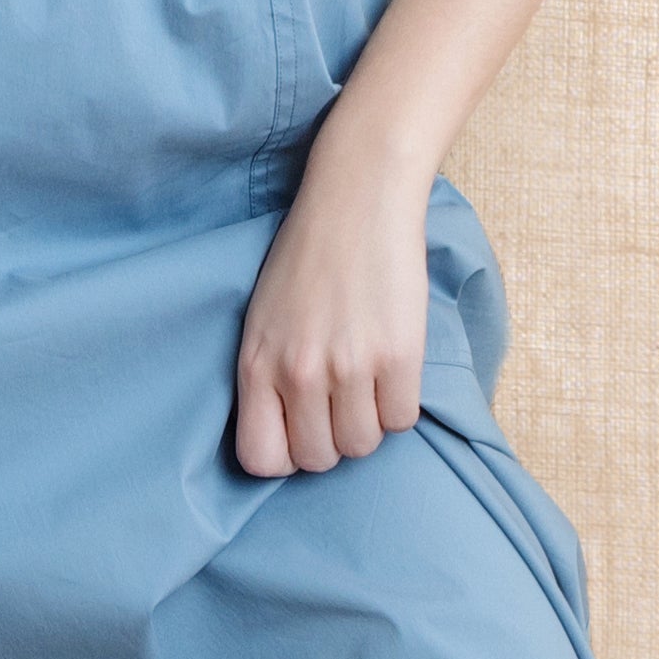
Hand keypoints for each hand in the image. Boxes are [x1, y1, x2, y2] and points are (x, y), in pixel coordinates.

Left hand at [234, 131, 431, 476]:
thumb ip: (266, 377)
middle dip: (332, 439)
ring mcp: (349, 367)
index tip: (301, 432)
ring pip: (363, 445)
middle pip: (319, 460)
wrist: (358, 199)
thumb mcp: (262, 318)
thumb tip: (285, 433)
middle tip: (341, 402)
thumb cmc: (308, 256)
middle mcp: (298, 373)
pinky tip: (392, 370)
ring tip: (368, 380)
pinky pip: (401, 421)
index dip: (286, 455)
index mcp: (256, 364)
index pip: (261, 459)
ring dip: (369, 422)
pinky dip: (400, 404)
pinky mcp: (398, 356)